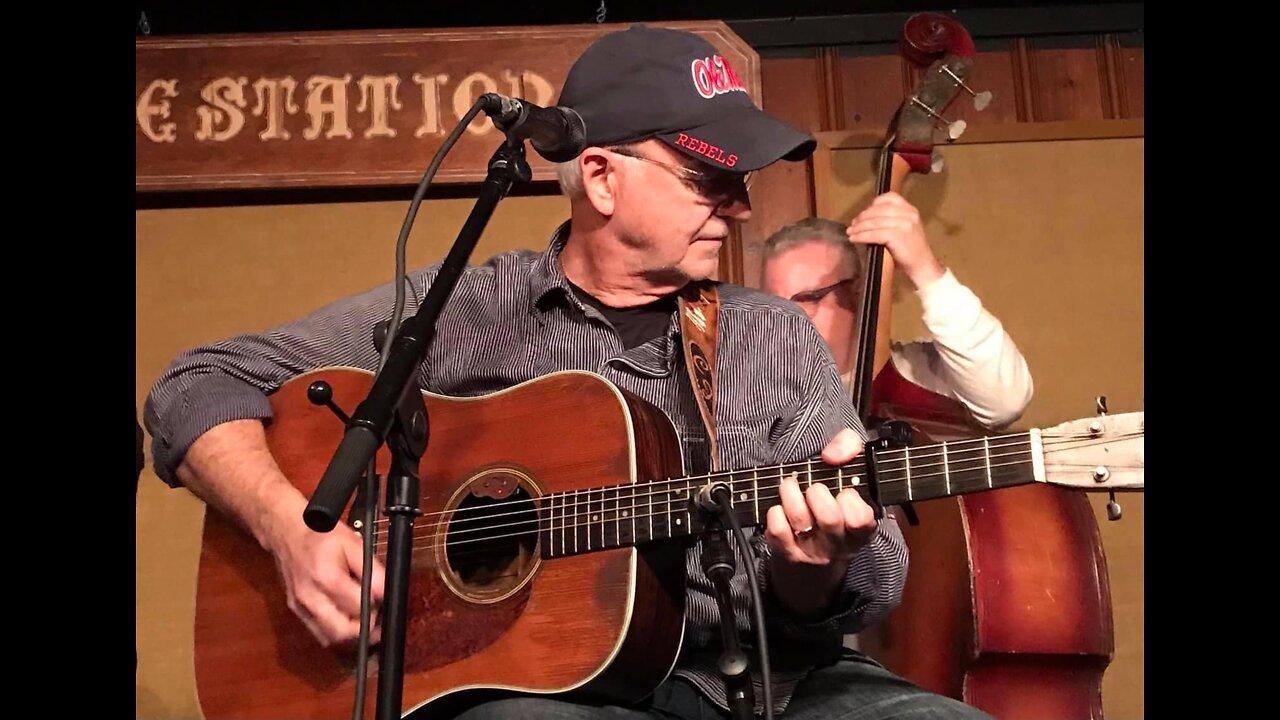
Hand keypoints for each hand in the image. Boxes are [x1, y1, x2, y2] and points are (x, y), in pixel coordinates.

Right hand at [266, 504, 385, 646]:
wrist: (287, 532)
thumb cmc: (321, 535)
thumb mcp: (353, 543)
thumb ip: (372, 570)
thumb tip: (386, 592)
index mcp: (326, 578)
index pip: (358, 607)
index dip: (377, 607)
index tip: (385, 602)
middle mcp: (310, 598)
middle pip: (342, 632)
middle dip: (365, 630)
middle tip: (379, 620)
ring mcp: (300, 607)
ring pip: (329, 638)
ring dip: (350, 634)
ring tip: (366, 620)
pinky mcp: (296, 611)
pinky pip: (319, 632)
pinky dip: (336, 630)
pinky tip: (347, 618)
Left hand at [765, 428, 877, 615]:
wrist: (814, 558)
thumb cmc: (834, 505)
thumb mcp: (850, 474)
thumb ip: (849, 447)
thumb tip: (832, 455)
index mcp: (861, 528)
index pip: (861, 519)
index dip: (850, 500)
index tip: (843, 492)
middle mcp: (839, 544)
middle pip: (829, 518)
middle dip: (817, 492)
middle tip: (813, 488)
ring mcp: (813, 552)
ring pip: (800, 519)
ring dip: (791, 494)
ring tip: (790, 486)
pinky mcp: (788, 554)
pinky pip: (777, 529)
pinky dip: (775, 512)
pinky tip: (780, 508)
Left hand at [846, 192, 944, 289]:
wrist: (922, 265)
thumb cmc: (910, 250)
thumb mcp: (905, 228)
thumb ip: (891, 220)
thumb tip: (867, 218)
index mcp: (910, 210)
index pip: (890, 197)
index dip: (874, 204)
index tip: (864, 213)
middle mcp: (908, 214)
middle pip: (879, 210)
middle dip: (862, 217)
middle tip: (853, 224)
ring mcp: (904, 224)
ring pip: (874, 222)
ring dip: (859, 227)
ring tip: (851, 232)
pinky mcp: (898, 235)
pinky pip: (875, 234)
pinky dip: (862, 236)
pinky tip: (855, 239)